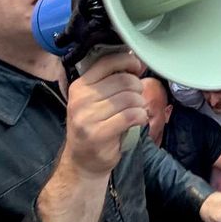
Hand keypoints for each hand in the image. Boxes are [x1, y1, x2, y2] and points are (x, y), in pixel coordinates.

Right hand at [63, 52, 147, 178]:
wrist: (83, 161)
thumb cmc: (94, 127)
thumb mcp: (94, 100)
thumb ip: (111, 81)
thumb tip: (136, 60)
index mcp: (79, 86)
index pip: (106, 62)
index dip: (128, 61)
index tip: (137, 68)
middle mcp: (80, 99)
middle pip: (123, 81)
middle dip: (137, 88)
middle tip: (137, 98)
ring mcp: (88, 117)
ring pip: (129, 98)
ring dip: (140, 104)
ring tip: (137, 111)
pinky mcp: (99, 133)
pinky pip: (131, 115)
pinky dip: (141, 116)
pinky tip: (139, 120)